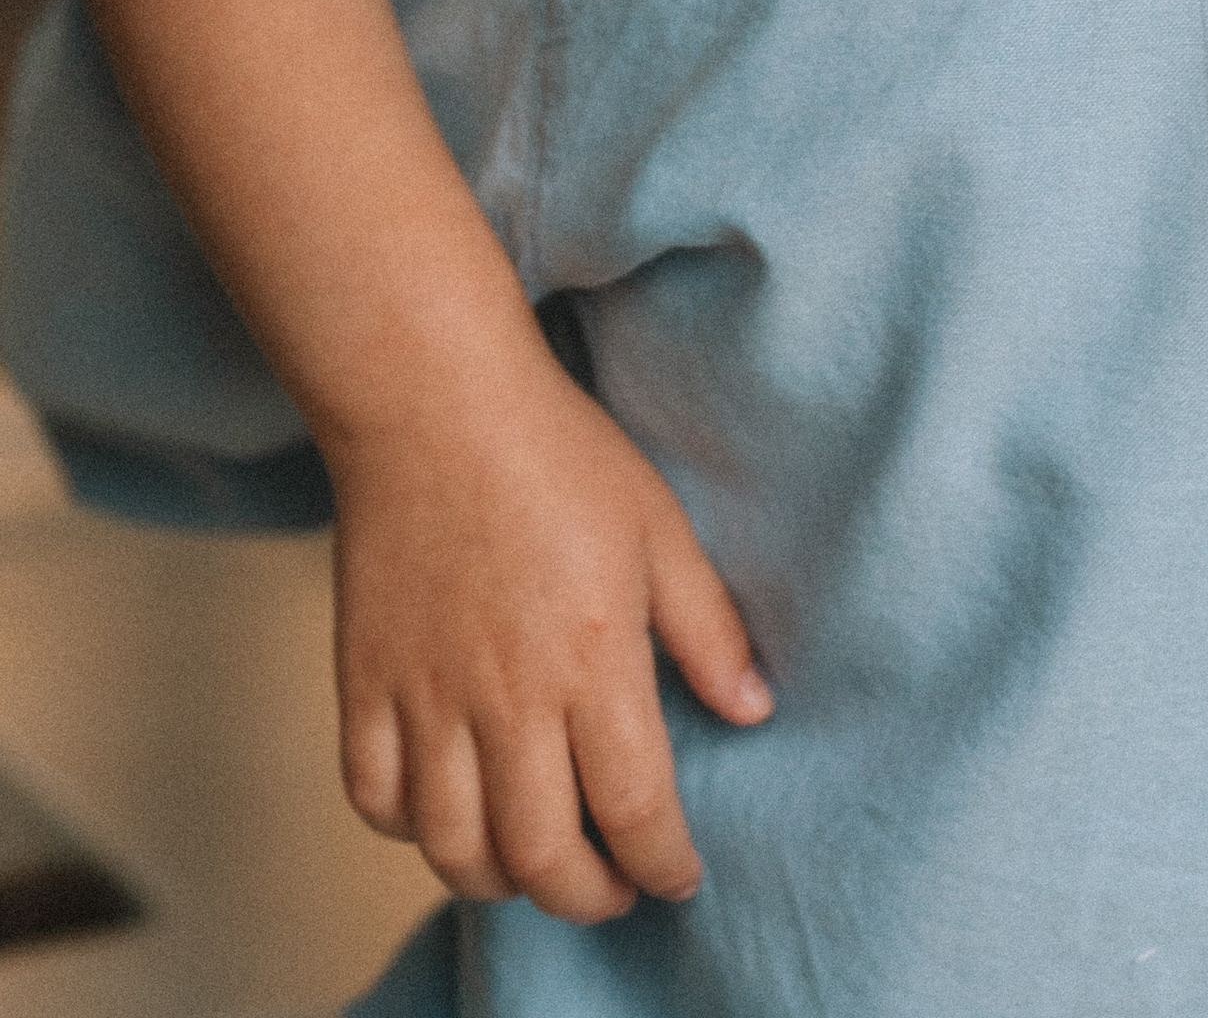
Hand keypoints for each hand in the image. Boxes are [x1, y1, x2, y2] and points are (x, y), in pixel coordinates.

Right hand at [327, 346, 772, 923]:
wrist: (434, 403)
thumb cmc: (557, 454)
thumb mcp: (659, 528)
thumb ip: (707, 628)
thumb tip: (752, 710)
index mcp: (592, 659)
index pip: (635, 809)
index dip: (664, 864)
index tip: (680, 877)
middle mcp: (506, 697)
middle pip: (540, 856)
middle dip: (588, 897)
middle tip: (615, 886)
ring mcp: (425, 696)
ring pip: (453, 848)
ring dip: (503, 880)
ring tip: (539, 861)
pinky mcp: (363, 683)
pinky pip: (376, 799)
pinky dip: (412, 831)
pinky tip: (451, 811)